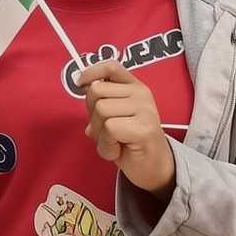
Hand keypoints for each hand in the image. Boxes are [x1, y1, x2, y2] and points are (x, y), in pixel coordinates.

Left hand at [77, 60, 175, 199]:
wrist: (154, 168)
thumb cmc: (130, 143)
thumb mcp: (114, 117)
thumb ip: (101, 101)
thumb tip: (82, 86)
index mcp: (134, 87)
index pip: (111, 66)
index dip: (91, 72)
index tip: (80, 84)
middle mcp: (141, 94)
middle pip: (96, 92)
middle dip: (92, 115)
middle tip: (106, 132)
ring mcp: (145, 109)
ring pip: (100, 110)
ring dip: (99, 133)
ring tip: (114, 142)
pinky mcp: (144, 128)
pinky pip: (108, 129)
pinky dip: (106, 145)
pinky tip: (118, 151)